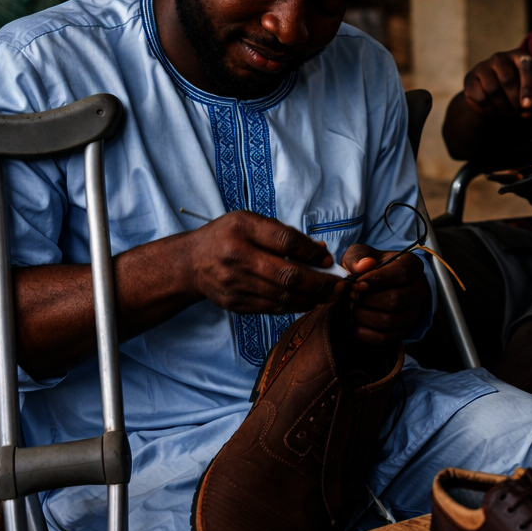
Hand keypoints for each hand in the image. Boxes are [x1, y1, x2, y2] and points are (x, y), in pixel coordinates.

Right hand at [183, 211, 342, 313]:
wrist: (191, 262)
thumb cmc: (228, 236)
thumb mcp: (250, 222)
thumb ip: (283, 234)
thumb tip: (321, 251)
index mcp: (241, 229)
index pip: (285, 242)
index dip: (312, 253)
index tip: (329, 260)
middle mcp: (236, 257)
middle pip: (287, 275)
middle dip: (320, 282)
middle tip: (340, 285)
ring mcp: (234, 283)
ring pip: (283, 296)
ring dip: (312, 298)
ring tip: (331, 296)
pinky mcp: (235, 303)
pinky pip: (272, 307)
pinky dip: (295, 306)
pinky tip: (311, 302)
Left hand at [341, 243, 432, 345]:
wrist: (372, 285)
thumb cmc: (368, 268)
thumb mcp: (360, 254)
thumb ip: (358, 257)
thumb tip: (363, 266)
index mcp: (412, 266)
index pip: (401, 273)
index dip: (377, 280)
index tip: (357, 284)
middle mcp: (419, 290)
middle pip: (395, 300)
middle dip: (367, 300)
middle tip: (352, 295)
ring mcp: (413, 312)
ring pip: (389, 321)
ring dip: (363, 316)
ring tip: (352, 306)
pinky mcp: (402, 330)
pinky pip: (384, 338)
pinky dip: (363, 332)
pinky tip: (354, 321)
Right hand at [462, 49, 531, 115]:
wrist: (494, 98)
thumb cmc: (517, 92)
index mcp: (519, 56)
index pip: (526, 67)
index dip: (528, 87)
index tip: (528, 106)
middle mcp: (500, 58)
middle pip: (508, 81)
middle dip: (516, 102)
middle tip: (521, 112)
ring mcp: (483, 67)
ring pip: (493, 91)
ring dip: (504, 107)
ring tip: (509, 110)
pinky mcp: (470, 79)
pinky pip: (481, 98)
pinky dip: (491, 109)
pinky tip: (495, 109)